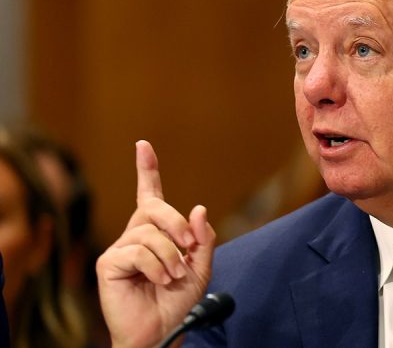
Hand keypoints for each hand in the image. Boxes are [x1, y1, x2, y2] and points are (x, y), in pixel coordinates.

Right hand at [96, 141, 215, 347]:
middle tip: (188, 247)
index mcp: (156, 231)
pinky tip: (159, 281)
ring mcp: (120, 248)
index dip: (146, 169)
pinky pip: (138, 251)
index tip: (143, 145)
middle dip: (177, 224)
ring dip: (170, 256)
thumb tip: (198, 209)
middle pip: (155, 208)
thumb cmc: (177, 300)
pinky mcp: (108, 264)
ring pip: (149, 233)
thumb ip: (202, 238)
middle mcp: (135, 234)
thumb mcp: (201, 267)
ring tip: (172, 277)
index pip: (150, 194)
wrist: (162, 331)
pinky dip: (156, 267)